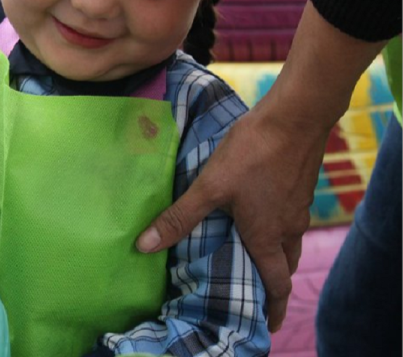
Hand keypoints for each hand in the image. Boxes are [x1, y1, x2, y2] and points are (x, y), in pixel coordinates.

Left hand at [135, 101, 325, 330]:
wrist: (294, 118)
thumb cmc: (252, 154)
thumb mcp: (209, 187)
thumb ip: (178, 218)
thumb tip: (144, 247)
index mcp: (268, 236)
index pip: (276, 284)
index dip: (272, 308)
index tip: (266, 325)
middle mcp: (288, 228)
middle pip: (284, 266)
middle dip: (271, 284)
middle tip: (254, 294)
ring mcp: (297, 208)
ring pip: (288, 243)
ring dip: (275, 256)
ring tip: (253, 257)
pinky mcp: (299, 188)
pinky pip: (289, 220)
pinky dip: (277, 230)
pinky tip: (258, 215)